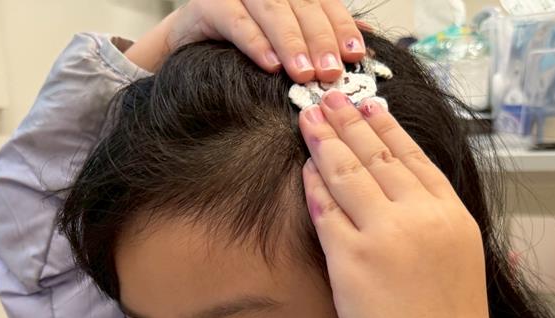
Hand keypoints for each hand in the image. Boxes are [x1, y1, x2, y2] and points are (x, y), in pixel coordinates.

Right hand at [126, 0, 366, 81]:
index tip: (354, 55)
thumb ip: (321, 33)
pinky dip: (255, 43)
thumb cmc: (242, 45)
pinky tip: (271, 65)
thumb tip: (366, 40)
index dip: (341, 27)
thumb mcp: (285, 39)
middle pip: (301, 6)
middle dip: (319, 40)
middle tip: (330, 72)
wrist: (187, 45)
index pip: (322, 3)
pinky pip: (236, 23)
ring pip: (272, 11)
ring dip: (291, 44)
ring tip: (304, 74)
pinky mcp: (209, 5)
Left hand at [299, 90, 493, 317]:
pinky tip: (304, 166)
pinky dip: (314, 184)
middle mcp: (422, 216)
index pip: (415, 159)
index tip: (371, 107)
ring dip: (325, 141)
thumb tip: (409, 205)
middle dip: (350, 122)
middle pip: (378, 156)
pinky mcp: (353, 259)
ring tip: (309, 118)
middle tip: (329, 98)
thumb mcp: (460, 264)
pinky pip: (326, 210)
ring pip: (349, 174)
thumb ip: (436, 227)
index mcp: (453, 216)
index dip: (388, 129)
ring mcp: (385, 234)